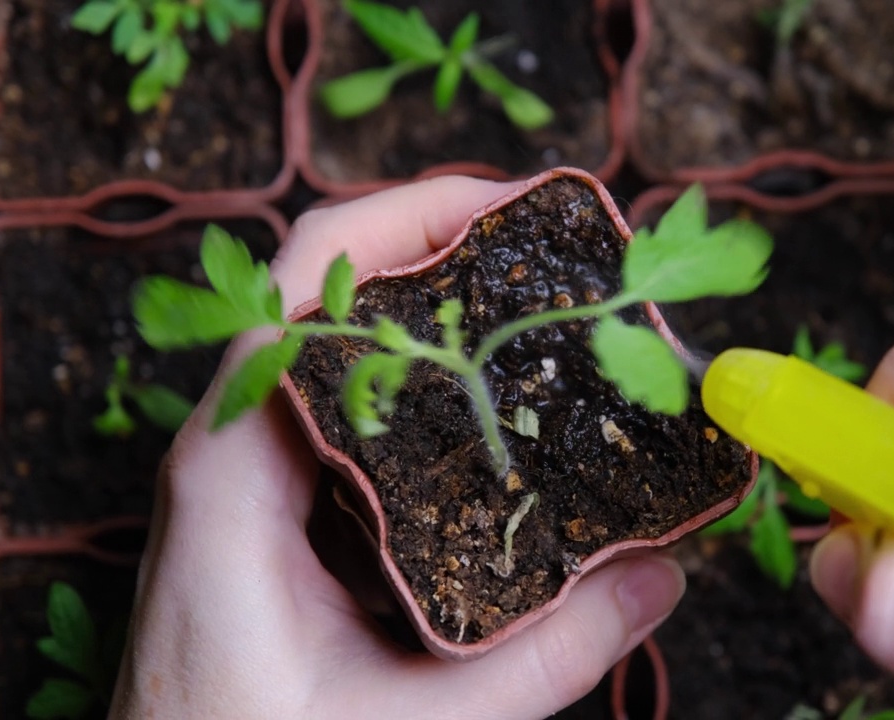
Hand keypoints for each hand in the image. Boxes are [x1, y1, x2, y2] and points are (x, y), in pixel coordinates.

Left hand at [111, 178, 685, 718]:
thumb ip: (545, 656)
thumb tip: (661, 574)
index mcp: (232, 472)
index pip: (301, 286)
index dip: (404, 219)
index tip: (512, 208)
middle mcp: (233, 449)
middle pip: (326, 288)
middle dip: (441, 248)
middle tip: (554, 255)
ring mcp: (252, 473)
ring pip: (340, 342)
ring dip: (434, 305)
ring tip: (538, 304)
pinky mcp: (279, 508)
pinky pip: (349, 403)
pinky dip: (424, 374)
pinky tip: (495, 399)